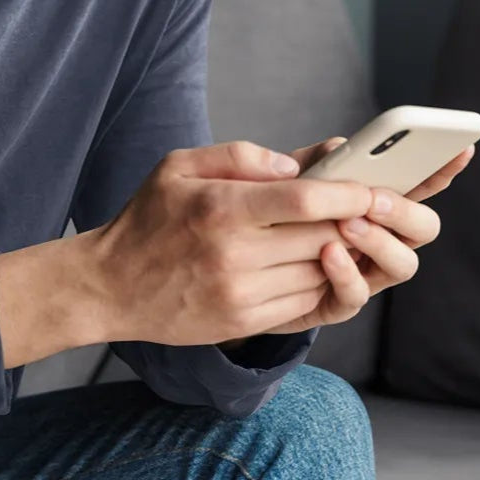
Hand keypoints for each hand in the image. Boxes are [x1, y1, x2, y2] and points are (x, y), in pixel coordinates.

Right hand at [93, 142, 378, 347]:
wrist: (111, 286)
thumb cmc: (146, 219)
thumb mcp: (177, 166)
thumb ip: (237, 156)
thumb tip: (295, 165)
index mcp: (220, 208)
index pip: (304, 199)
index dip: (347, 193)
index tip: (368, 188)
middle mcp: (233, 254)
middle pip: (323, 237)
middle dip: (352, 223)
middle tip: (365, 210)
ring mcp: (240, 294)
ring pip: (319, 273)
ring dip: (337, 254)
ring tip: (335, 236)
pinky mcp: (243, 323)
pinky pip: (303, 302)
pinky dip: (317, 282)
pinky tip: (307, 264)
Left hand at [255, 135, 476, 335]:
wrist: (230, 264)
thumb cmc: (266, 211)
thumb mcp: (288, 177)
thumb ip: (317, 160)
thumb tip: (342, 147)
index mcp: (374, 203)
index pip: (418, 185)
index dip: (442, 169)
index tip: (459, 149)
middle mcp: (379, 239)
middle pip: (423, 228)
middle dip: (407, 212)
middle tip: (375, 199)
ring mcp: (362, 272)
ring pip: (402, 264)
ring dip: (382, 242)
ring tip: (348, 223)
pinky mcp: (334, 302)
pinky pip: (356, 296)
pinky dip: (347, 273)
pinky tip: (328, 252)